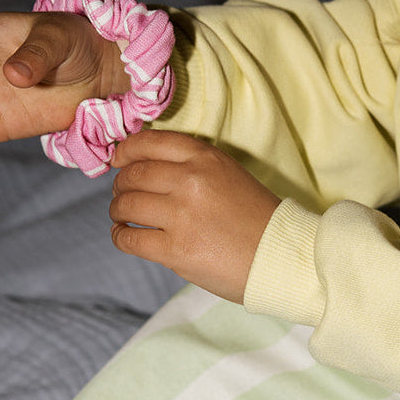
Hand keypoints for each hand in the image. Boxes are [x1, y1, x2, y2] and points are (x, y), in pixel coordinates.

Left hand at [110, 130, 279, 303]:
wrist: (282, 257)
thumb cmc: (256, 216)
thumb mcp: (228, 173)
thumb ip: (190, 165)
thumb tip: (144, 165)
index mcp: (205, 157)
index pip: (150, 142)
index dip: (126, 150)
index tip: (117, 158)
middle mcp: (190, 181)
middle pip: (133, 174)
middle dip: (120, 183)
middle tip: (121, 192)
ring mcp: (182, 216)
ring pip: (126, 204)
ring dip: (117, 209)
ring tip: (120, 214)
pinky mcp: (176, 250)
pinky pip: (130, 238)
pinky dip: (120, 236)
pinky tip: (124, 235)